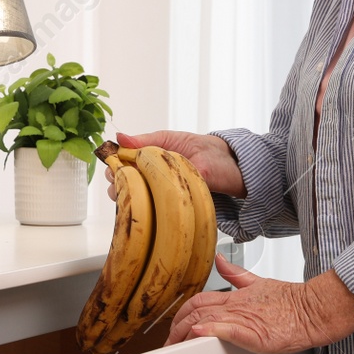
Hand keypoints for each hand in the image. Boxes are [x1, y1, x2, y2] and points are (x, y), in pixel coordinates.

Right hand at [102, 130, 246, 201]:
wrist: (239, 169)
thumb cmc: (210, 153)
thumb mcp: (176, 141)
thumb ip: (148, 141)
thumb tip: (120, 138)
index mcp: (151, 162)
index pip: (121, 168)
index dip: (115, 169)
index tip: (115, 170)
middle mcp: (155, 181)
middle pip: (124, 189)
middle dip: (120, 186)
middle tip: (124, 182)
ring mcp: (164, 197)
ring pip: (136, 204)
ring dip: (133, 199)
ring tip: (139, 192)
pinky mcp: (176, 211)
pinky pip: (157, 216)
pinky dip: (150, 212)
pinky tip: (152, 207)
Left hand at [165, 257, 353, 353]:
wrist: (315, 310)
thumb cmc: (292, 302)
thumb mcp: (259, 283)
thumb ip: (237, 274)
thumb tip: (220, 260)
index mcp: (236, 296)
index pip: (199, 300)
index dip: (181, 313)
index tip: (173, 327)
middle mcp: (236, 306)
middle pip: (195, 311)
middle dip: (176, 327)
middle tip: (167, 343)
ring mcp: (244, 318)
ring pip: (206, 320)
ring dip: (185, 333)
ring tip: (173, 344)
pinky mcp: (255, 333)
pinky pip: (228, 329)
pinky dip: (211, 330)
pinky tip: (198, 333)